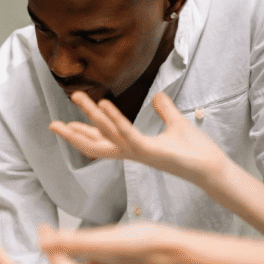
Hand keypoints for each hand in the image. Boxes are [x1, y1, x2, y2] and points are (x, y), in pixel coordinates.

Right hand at [49, 91, 228, 186]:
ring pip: (105, 135)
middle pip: (93, 143)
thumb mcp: (176, 123)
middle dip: (72, 133)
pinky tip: (104, 105)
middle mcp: (130, 152)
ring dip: (90, 116)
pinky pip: (126, 134)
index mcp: (133, 147)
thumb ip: (165, 109)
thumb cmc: (195, 150)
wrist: (210, 167)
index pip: (101, 140)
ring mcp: (137, 152)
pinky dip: (115, 119)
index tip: (65, 123)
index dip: (82, 132)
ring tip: (78, 98)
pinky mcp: (148, 151)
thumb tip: (157, 95)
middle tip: (52, 123)